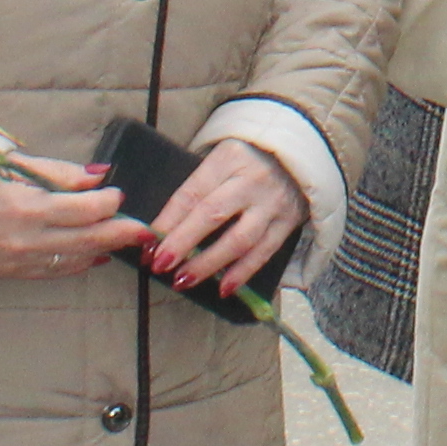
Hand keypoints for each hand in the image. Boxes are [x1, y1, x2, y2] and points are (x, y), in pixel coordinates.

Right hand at [0, 151, 146, 282]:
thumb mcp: (11, 163)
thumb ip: (59, 173)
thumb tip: (99, 177)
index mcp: (23, 208)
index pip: (82, 210)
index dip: (107, 202)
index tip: (118, 193)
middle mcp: (21, 240)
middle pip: (86, 240)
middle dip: (120, 233)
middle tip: (146, 230)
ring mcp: (15, 262)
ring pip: (73, 260)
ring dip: (103, 250)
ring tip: (127, 240)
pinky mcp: (9, 273)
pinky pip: (53, 270)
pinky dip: (78, 262)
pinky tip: (96, 255)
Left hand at [139, 135, 305, 301]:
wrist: (297, 157)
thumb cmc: (247, 161)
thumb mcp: (220, 162)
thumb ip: (196, 191)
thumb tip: (161, 232)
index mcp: (228, 159)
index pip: (192, 193)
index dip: (168, 222)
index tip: (149, 247)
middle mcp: (251, 180)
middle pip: (212, 214)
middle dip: (183, 242)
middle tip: (160, 265)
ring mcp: (272, 202)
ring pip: (239, 239)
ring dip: (209, 263)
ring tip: (184, 280)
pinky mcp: (288, 222)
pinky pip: (264, 252)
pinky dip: (243, 272)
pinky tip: (224, 288)